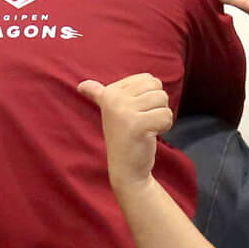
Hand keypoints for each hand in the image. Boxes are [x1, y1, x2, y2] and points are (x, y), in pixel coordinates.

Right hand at [77, 73, 173, 194]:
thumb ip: (97, 95)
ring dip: (160, 117)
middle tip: (142, 122)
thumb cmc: (123, 137)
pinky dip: (164, 127)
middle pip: (157, 88)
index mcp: (109, 93)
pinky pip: (166, 116)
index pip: (148, 79)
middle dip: (157, 106)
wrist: (126, 169)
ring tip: (145, 128)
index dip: (150, 97)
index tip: (135, 113)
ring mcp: (124, 111)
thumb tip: (82, 85)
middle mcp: (113, 99)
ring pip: (163, 100)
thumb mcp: (109, 112)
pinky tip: (149, 135)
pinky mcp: (137, 125)